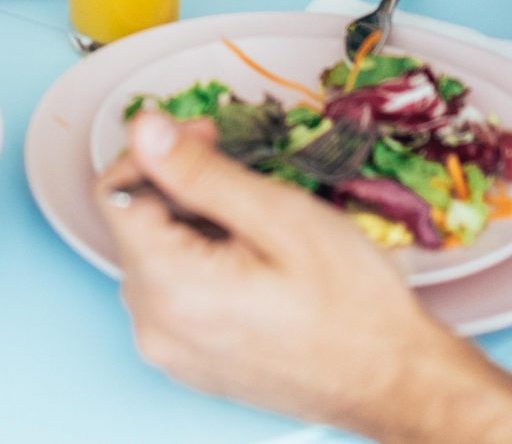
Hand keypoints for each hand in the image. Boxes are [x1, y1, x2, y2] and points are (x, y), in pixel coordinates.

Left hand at [99, 114, 479, 433]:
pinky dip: (199, 262)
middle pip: (134, 225)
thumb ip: (199, 171)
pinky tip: (251, 262)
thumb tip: (144, 129)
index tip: (203, 135)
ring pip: (153, 255)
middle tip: (239, 173)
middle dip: (178, 185)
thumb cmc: (354, 307)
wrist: (395, 382)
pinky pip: (171, 293)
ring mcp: (170, 349)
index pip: (116, 192)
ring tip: (256, 225)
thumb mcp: (280, 217)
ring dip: (192, 223)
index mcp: (170, 288)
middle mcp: (155, 326)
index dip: (156, 151)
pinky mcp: (188, 359)